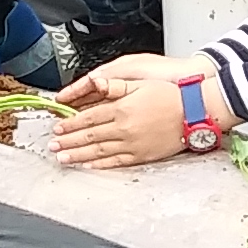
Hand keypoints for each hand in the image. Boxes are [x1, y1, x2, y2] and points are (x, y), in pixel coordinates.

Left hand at [50, 53, 228, 169]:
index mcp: (122, 108)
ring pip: (98, 151)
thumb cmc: (171, 96)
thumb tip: (95, 83)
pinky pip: (115, 162)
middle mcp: (124, 128)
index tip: (58, 128)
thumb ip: (115, 85)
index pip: (89, 118)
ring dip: (78, 155)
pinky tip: (87, 165)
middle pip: (89, 136)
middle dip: (69, 141)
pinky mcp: (141, 155)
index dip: (71, 123)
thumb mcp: (140, 83)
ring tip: (63, 158)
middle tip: (53, 145)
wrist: (194, 113)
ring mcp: (132, 144)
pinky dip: (99, 164)